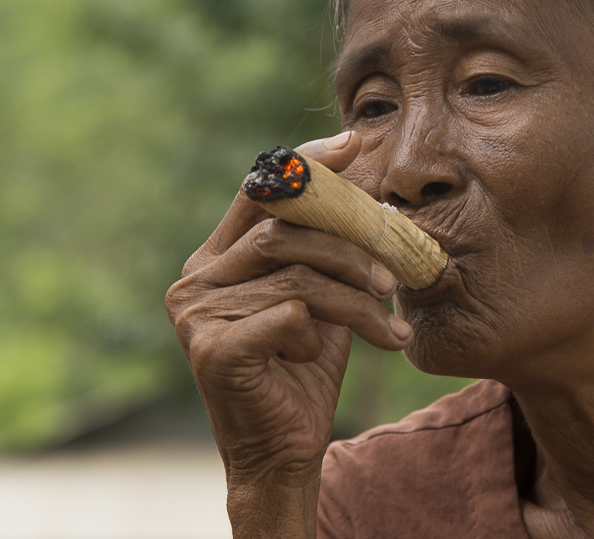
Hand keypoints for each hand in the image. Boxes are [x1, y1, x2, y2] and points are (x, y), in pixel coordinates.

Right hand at [166, 131, 411, 500]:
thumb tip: (364, 162)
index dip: (306, 163)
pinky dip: (319, 334)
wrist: (286, 449)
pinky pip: (288, 316)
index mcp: (217, 257)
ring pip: (296, 275)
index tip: (354, 143)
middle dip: (352, 244)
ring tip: (387, 318)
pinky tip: (319, 357)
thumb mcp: (326, 291)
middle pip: (284, 230)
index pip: (259, 191)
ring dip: (354, 296)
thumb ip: (333, 237)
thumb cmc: (305, 366)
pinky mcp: (212, 351)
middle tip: (396, 271)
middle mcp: (196, 279)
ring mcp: (197, 315)